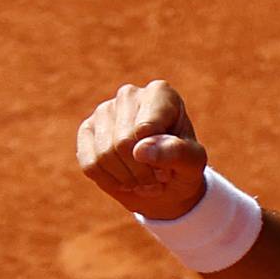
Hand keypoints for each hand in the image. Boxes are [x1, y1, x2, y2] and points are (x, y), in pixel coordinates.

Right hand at [75, 80, 209, 219]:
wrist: (166, 185)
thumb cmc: (183, 166)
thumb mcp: (193, 162)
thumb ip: (176, 153)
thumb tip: (140, 150)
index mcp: (159, 93)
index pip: (146, 128)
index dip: (157, 158)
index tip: (171, 167)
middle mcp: (129, 95)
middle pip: (123, 143)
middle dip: (141, 172)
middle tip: (156, 179)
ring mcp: (104, 111)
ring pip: (104, 155)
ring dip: (126, 179)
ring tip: (143, 180)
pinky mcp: (87, 130)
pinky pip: (90, 164)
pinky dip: (109, 181)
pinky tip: (124, 180)